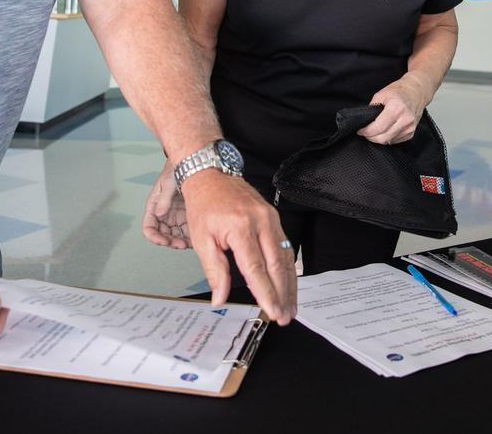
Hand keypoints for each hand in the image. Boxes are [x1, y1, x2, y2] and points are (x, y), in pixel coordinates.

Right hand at [142, 159, 191, 249]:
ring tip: (189, 243)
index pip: (149, 227)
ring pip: (175, 236)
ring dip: (180, 242)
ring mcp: (175, 216)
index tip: (164, 241)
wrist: (191, 163)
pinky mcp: (186, 216)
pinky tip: (195, 238)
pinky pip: (186, 231)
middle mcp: (163, 213)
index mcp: (154, 206)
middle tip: (180, 244)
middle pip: (162, 235)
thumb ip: (164, 198)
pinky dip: (190, 237)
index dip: (154, 237)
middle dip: (170, 242)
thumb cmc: (175, 169)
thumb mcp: (168, 182)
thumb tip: (160, 214)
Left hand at [179, 171, 296, 324]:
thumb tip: (220, 299)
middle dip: (282, 294)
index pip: (256, 268)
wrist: (211, 175)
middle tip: (284, 316)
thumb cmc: (204, 206)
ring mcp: (271, 218)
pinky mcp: (275, 217)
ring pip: (286, 257)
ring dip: (289, 285)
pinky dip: (289, 268)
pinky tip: (289, 284)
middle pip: (277, 265)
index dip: (266, 292)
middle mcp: (260, 221)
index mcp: (240, 227)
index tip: (272, 311)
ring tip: (289, 307)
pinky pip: (286, 246)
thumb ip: (215, 271)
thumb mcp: (201, 240)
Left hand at [358, 74, 426, 144]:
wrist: (416, 92)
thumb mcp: (381, 94)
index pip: (378, 127)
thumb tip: (365, 121)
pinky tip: (384, 131)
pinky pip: (395, 141)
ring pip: (388, 141)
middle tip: (365, 132)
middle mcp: (405, 120)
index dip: (366, 131)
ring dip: (378, 138)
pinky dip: (387, 138)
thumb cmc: (399, 91)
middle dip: (371, 137)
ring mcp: (410, 127)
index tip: (360, 130)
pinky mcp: (411, 133)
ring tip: (374, 131)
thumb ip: (372, 109)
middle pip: (383, 138)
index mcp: (397, 109)